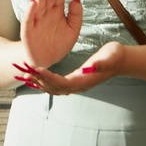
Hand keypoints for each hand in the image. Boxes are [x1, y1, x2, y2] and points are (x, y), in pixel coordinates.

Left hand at [14, 38, 130, 97]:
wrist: (121, 61)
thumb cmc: (115, 56)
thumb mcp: (110, 57)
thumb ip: (102, 64)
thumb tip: (91, 68)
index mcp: (84, 80)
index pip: (62, 83)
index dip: (48, 78)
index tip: (36, 69)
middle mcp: (79, 86)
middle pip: (55, 88)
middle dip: (39, 81)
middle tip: (24, 71)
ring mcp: (77, 85)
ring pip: (54, 89)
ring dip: (39, 83)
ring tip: (24, 74)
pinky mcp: (75, 81)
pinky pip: (56, 85)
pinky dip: (44, 82)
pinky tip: (36, 76)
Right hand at [19, 0, 82, 69]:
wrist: (48, 60)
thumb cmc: (60, 44)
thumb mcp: (73, 29)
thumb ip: (76, 14)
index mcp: (57, 11)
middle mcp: (46, 13)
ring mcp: (36, 20)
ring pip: (38, 5)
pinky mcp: (28, 30)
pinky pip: (29, 20)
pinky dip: (30, 12)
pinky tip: (33, 3)